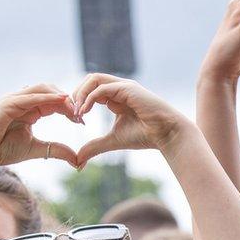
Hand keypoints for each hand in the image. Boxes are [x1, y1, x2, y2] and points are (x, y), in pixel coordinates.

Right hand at [0, 84, 78, 170]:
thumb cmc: (3, 150)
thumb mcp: (37, 149)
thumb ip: (56, 150)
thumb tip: (77, 159)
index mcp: (30, 110)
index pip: (55, 103)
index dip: (69, 109)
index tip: (82, 121)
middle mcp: (23, 102)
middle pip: (52, 92)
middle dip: (68, 101)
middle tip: (81, 114)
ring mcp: (14, 100)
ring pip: (42, 89)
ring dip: (60, 96)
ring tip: (73, 108)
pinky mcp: (8, 103)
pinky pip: (31, 96)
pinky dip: (47, 97)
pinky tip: (61, 100)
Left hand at [73, 73, 191, 164]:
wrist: (167, 134)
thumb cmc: (146, 136)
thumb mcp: (113, 140)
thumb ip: (95, 146)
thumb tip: (78, 160)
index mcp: (116, 97)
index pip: (91, 89)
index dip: (80, 101)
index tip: (76, 120)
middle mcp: (119, 88)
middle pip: (89, 79)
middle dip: (77, 93)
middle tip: (72, 112)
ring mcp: (124, 86)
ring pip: (93, 78)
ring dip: (81, 93)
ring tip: (77, 112)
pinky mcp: (127, 88)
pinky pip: (101, 88)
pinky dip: (89, 99)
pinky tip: (85, 113)